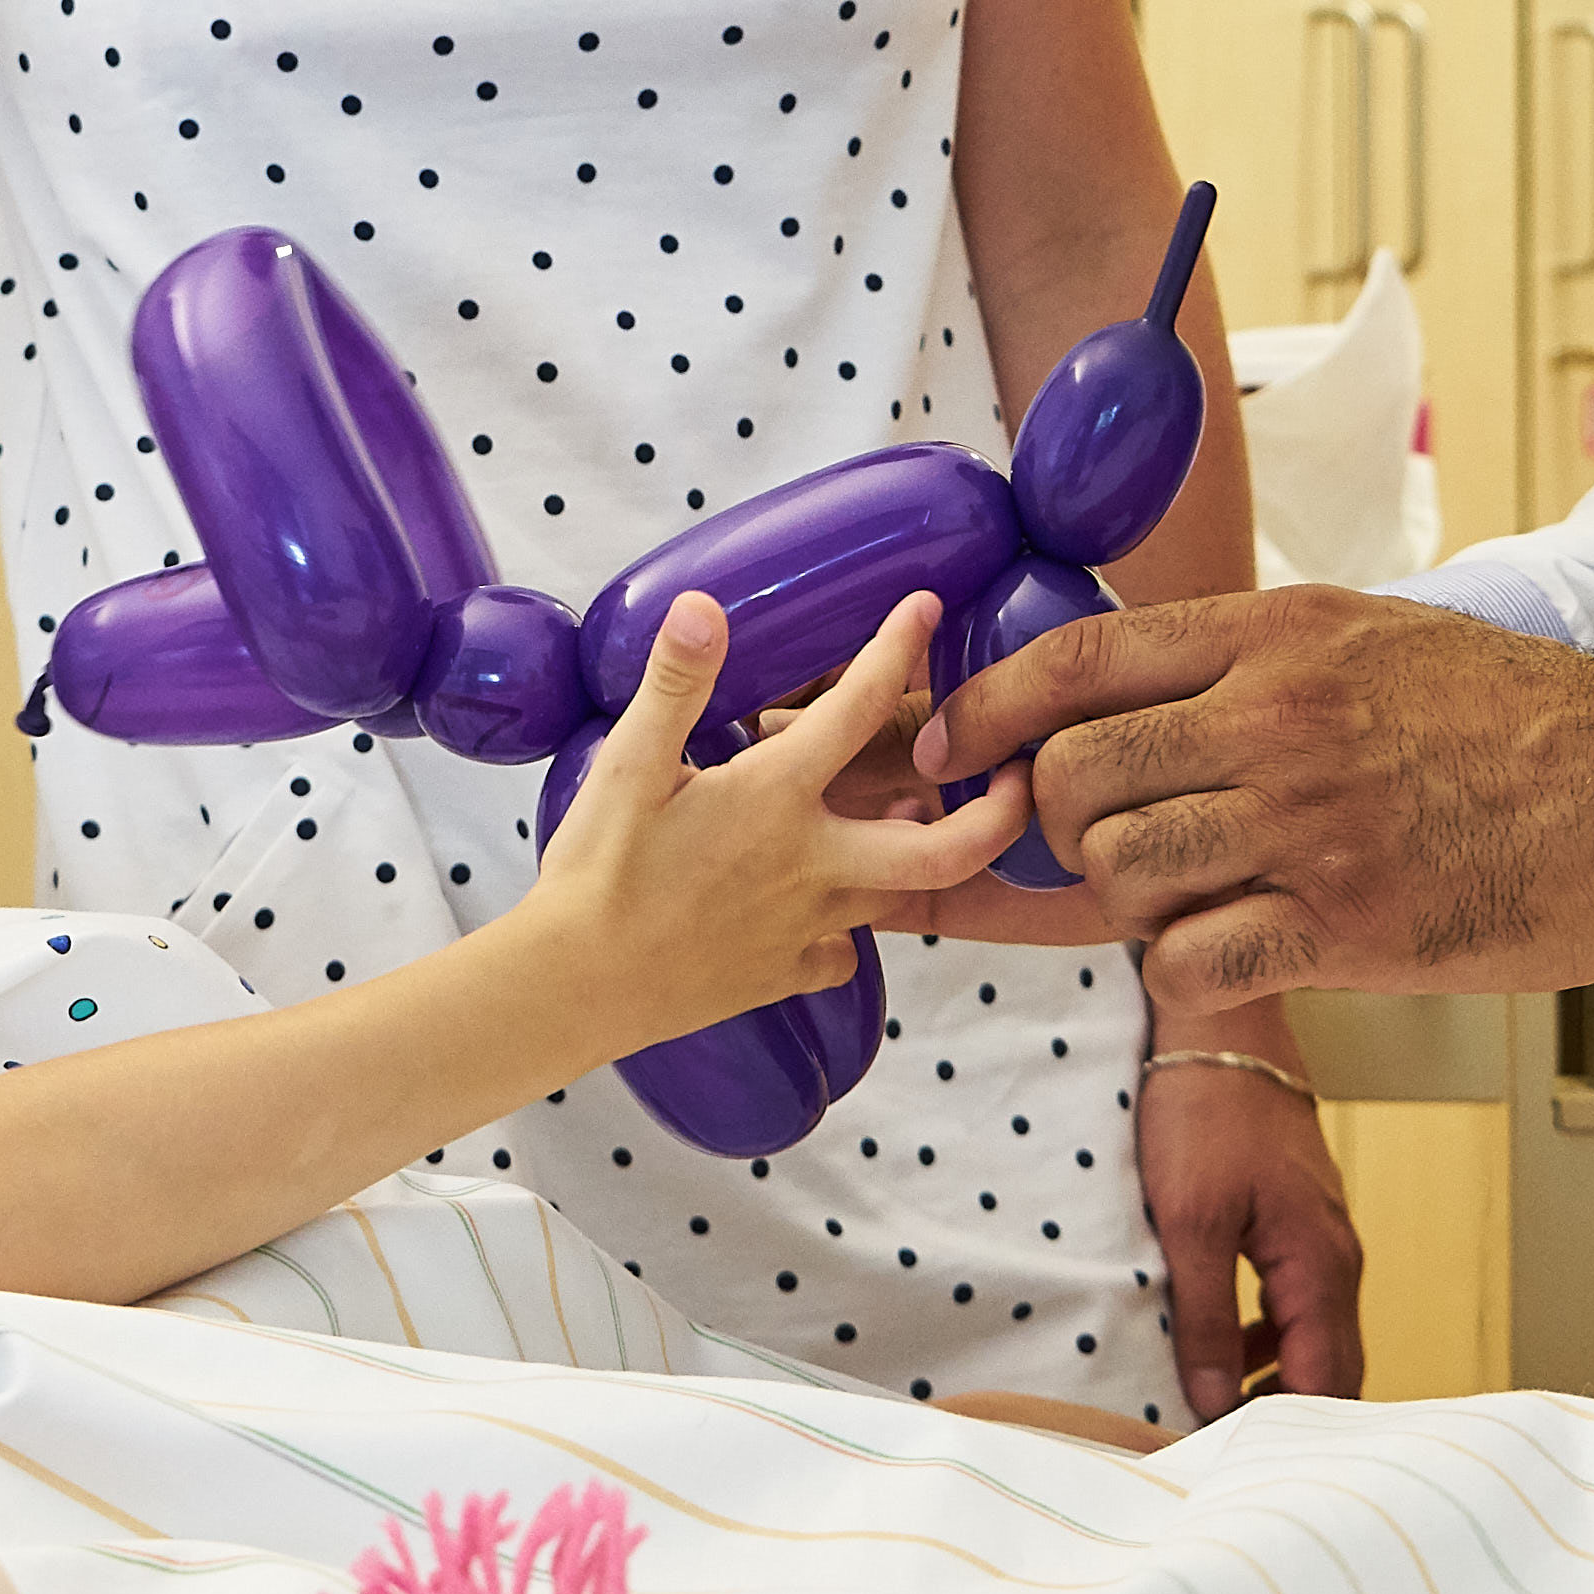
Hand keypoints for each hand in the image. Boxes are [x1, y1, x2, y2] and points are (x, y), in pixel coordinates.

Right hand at [528, 591, 1030, 1053]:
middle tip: (1018, 778)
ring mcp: (807, 926)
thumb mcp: (627, 764)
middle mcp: (814, 865)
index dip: (898, 648)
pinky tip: (830, 908)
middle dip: (999, 814)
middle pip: (945, 848)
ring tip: (917, 822)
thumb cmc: (599, 872)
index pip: (859, 708)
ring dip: (918, 856)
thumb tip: (703, 606)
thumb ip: (676, 684)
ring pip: (899, 896)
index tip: (928, 608)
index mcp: (778, 799)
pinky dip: (848, 926)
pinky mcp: (786, 974)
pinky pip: (842, 950)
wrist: (574, 987)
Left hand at [909, 587, 1593, 1011]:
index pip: (1073, 661)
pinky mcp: (1347, 927)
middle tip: (1096, 851)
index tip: (945, 752)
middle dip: (1053, 827)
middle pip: (1070, 778)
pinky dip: (1186, 967)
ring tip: (1185, 898)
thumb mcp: (1376, 637)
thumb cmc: (1521, 719)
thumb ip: (1252, 660)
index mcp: (1278, 637)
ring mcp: (1308, 825)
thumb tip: (1126, 691)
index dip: (982, 712)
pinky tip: (1236, 952)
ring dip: (1125, 902)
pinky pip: (1190, 960)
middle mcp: (1277, 719)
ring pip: (1118, 873)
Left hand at [1139, 1028, 1360, 1421]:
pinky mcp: (1302, 1224)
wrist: (1221, 1026)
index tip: (1234, 1463)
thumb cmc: (1204, 1112)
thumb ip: (1204, 1314)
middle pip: (1332, 1369)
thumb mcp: (1188, 1220)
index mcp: (1319, 1266)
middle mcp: (1337, 1260)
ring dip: (1275, 1378)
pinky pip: (1299, 1304)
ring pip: (1315, 1337)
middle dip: (1286, 1415)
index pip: (1326, 1382)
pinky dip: (1269, 1338)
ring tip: (1216, 1409)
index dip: (1285, 1431)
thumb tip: (1209, 1397)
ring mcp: (1324, 1241)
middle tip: (1225, 1452)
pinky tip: (1223, 1347)